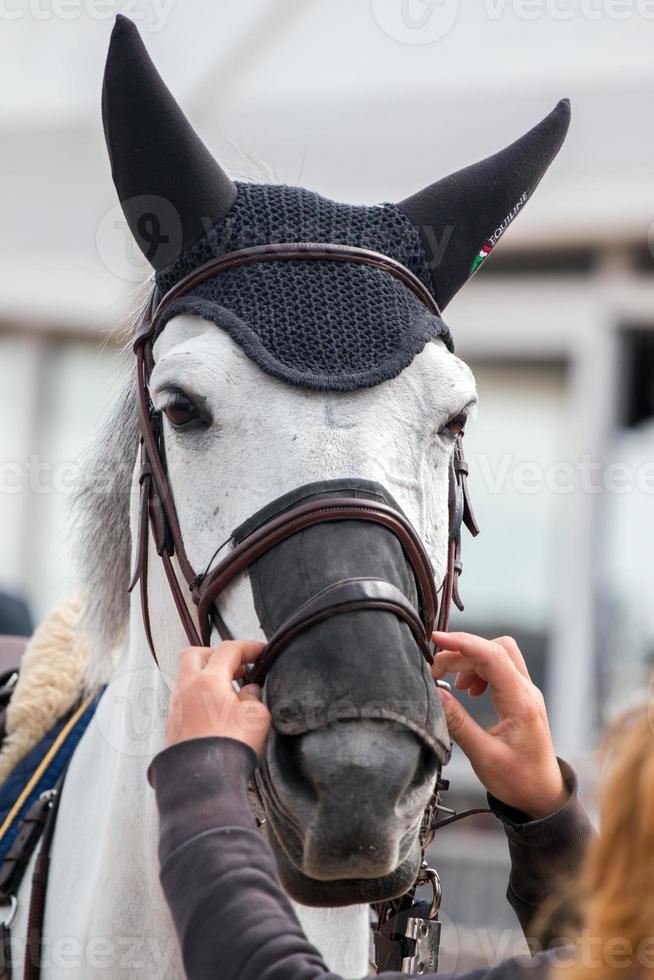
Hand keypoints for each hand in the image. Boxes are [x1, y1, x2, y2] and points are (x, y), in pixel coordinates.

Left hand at [166, 641, 270, 755]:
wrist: (202, 781)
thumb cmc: (229, 747)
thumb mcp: (257, 716)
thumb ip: (254, 696)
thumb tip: (248, 691)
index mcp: (207, 680)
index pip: (228, 650)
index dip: (248, 647)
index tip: (260, 652)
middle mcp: (186, 689)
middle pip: (194, 654)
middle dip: (215, 655)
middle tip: (235, 667)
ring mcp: (176, 707)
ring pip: (186, 678)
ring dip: (206, 678)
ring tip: (228, 692)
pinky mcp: (173, 726)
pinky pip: (185, 701)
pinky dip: (200, 698)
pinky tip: (215, 713)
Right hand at [431, 631, 567, 819]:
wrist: (542, 797)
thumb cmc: (517, 781)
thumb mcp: (483, 756)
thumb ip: (458, 722)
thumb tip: (435, 693)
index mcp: (520, 702)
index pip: (492, 655)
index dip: (463, 643)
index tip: (437, 639)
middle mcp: (526, 691)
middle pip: (495, 649)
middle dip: (462, 652)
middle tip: (436, 670)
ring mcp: (525, 693)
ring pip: (498, 656)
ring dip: (470, 661)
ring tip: (451, 683)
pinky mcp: (520, 698)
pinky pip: (500, 669)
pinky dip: (479, 671)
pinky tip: (468, 690)